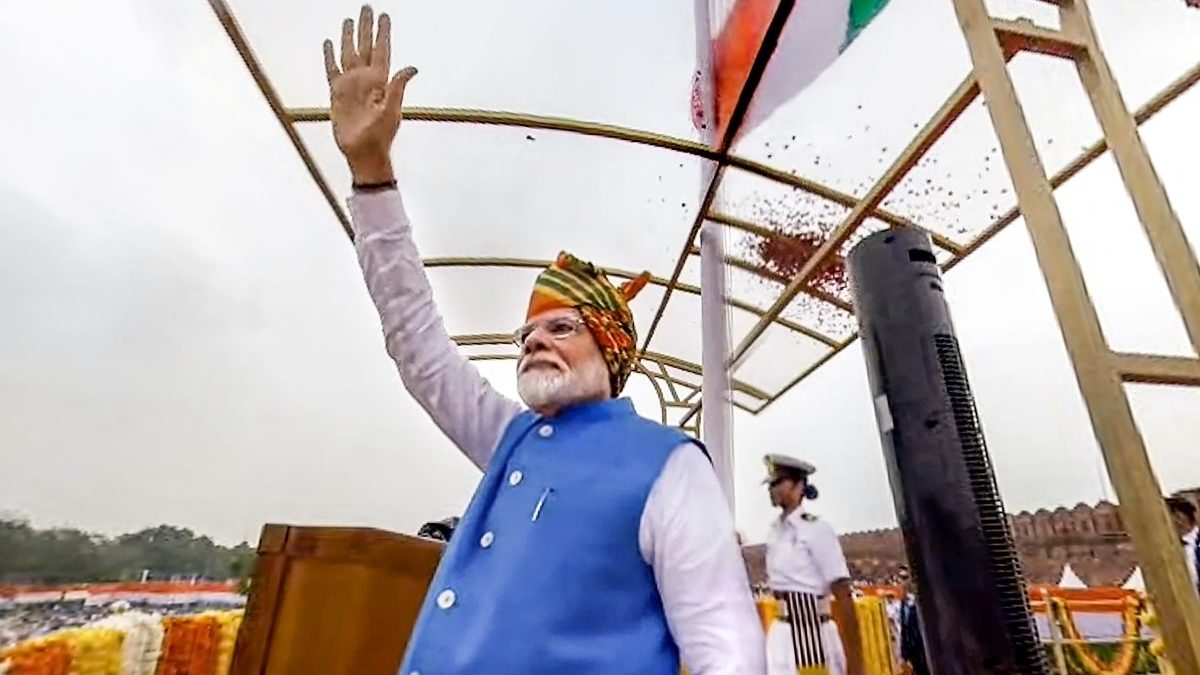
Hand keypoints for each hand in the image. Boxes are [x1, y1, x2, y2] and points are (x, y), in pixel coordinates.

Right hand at [323, 5, 416, 183]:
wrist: (362, 153)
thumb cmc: (379, 136)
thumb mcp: (391, 111)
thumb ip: (398, 87)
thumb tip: (413, 68)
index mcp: (380, 81)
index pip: (381, 50)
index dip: (382, 33)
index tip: (384, 16)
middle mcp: (366, 79)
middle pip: (365, 46)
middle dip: (366, 27)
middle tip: (367, 8)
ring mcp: (351, 85)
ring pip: (348, 53)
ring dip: (349, 37)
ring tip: (349, 20)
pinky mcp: (337, 93)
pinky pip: (332, 69)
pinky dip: (329, 55)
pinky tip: (329, 43)